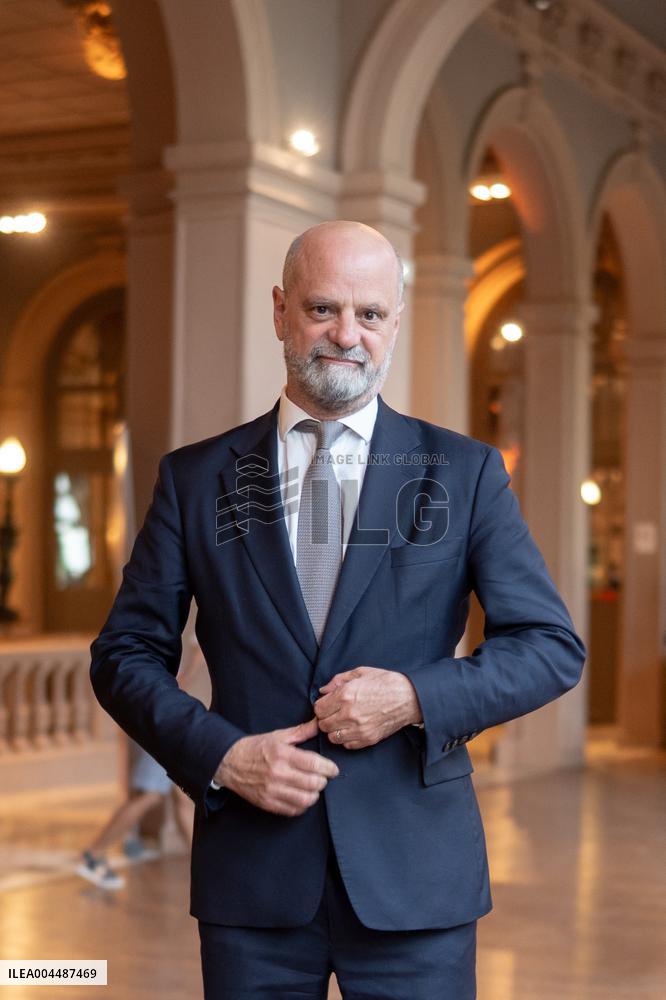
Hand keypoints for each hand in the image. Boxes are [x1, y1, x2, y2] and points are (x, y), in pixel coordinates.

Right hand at [215, 717, 338, 816]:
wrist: (230, 762)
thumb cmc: (256, 748)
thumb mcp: (278, 736)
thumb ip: (301, 731)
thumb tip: (319, 723)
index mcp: (283, 754)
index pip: (314, 764)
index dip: (329, 768)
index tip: (333, 769)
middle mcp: (278, 773)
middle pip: (313, 783)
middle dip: (323, 781)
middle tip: (323, 777)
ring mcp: (272, 790)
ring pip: (305, 800)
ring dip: (314, 794)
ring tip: (313, 788)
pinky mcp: (267, 803)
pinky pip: (292, 810)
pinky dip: (302, 806)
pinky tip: (302, 797)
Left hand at [314, 666, 421, 749]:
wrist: (408, 697)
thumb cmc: (385, 682)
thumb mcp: (360, 673)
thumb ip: (338, 680)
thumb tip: (323, 690)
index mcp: (345, 695)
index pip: (318, 709)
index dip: (321, 707)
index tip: (328, 705)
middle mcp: (349, 714)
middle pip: (323, 725)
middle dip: (326, 719)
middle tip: (335, 714)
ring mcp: (358, 729)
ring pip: (332, 737)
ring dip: (335, 730)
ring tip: (343, 722)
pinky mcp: (368, 739)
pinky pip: (347, 745)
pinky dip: (346, 739)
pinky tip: (353, 729)